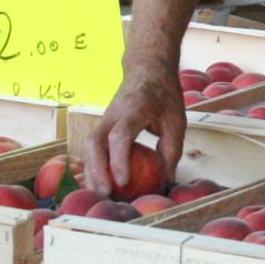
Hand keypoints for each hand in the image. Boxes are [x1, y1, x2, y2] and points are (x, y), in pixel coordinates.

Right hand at [84, 63, 184, 194]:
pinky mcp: (102, 126)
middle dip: (96, 170)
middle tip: (106, 193)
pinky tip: (100, 185)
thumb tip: (167, 181)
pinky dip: (93, 166)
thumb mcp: (176, 120)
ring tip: (101, 195)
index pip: (120, 136)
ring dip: (91, 172)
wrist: (147, 68)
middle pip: (94, 143)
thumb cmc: (163, 94)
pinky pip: (92, 148)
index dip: (119, 160)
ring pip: (88, 147)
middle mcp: (112, 114)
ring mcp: (104, 119)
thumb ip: (171, 150)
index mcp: (133, 109)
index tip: (123, 181)